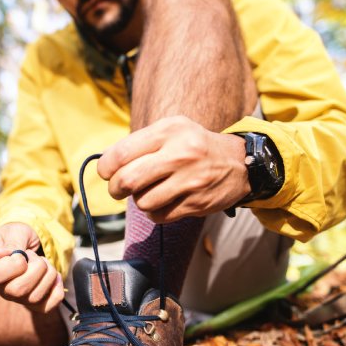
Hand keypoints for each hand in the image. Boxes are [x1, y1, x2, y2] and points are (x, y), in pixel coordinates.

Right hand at [0, 222, 64, 312]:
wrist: (28, 242)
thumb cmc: (16, 236)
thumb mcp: (13, 232)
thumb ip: (10, 243)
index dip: (14, 263)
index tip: (21, 253)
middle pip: (18, 290)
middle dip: (36, 268)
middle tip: (35, 257)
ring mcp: (15, 298)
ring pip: (34, 298)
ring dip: (48, 275)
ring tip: (44, 263)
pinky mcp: (32, 303)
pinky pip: (46, 307)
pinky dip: (56, 291)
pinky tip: (56, 277)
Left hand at [97, 116, 250, 222]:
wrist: (238, 164)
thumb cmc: (194, 147)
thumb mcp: (171, 130)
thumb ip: (140, 142)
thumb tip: (106, 164)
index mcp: (169, 131)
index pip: (121, 153)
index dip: (106, 168)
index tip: (107, 172)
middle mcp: (180, 154)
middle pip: (127, 180)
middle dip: (116, 189)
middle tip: (118, 189)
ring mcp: (189, 180)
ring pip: (142, 201)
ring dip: (139, 200)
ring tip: (149, 192)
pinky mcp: (196, 203)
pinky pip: (158, 216)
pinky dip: (154, 212)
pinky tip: (163, 202)